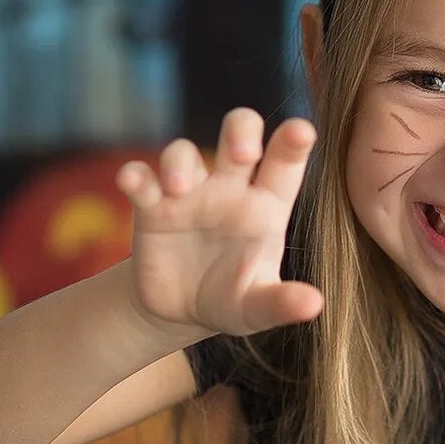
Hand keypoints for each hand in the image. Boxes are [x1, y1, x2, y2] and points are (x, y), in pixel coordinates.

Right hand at [114, 107, 324, 337]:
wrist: (180, 312)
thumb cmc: (231, 299)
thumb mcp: (257, 308)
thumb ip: (281, 303)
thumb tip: (313, 305)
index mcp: (266, 205)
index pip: (284, 164)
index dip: (292, 143)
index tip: (301, 132)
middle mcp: (229, 188)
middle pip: (238, 133)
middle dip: (240, 131)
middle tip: (243, 153)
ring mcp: (188, 193)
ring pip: (183, 152)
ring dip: (179, 162)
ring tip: (178, 188)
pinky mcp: (150, 207)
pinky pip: (140, 178)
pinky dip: (135, 175)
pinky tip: (131, 181)